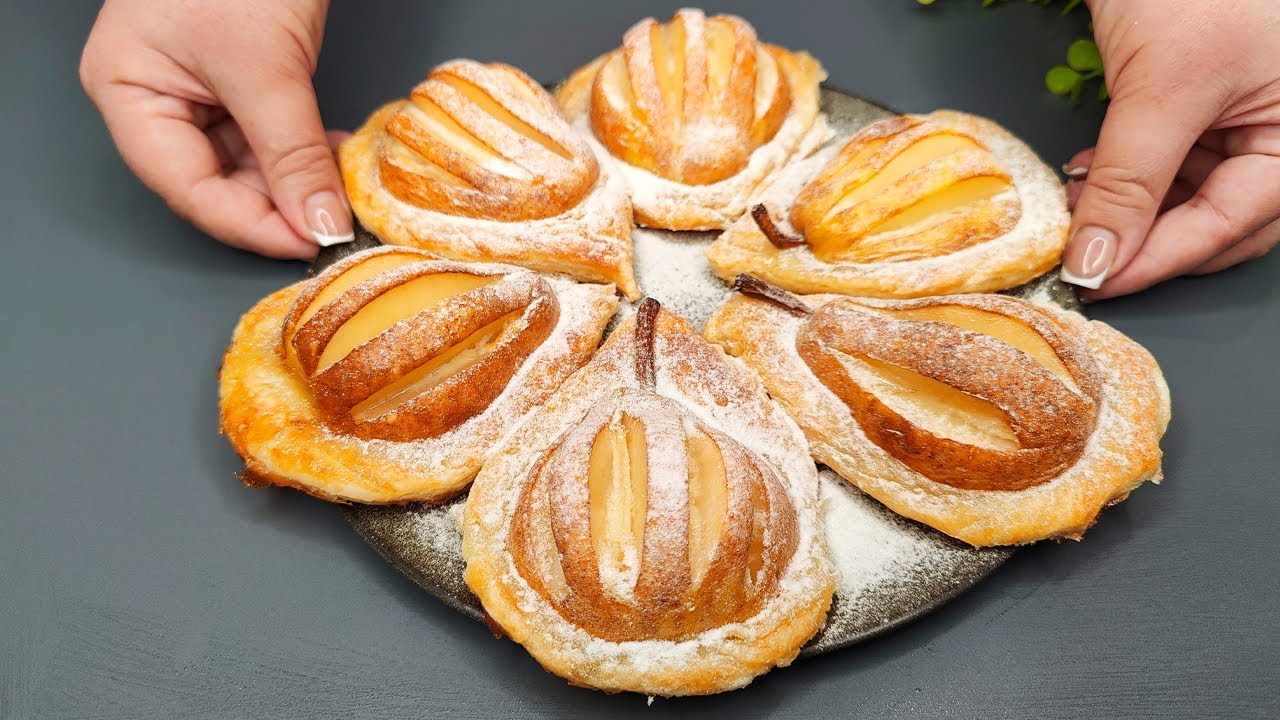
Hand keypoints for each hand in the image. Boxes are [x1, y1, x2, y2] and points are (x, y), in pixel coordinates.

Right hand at [79, 0, 351, 258]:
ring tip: (342, 183)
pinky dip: (304, 151)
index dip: (248, 225)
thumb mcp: (264, 66)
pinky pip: (270, 136)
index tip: (308, 242)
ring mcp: (197, 88)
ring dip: (298, 180)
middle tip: (333, 219)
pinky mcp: (240, 80)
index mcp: (126, 90)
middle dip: (279, 203)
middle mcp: (154, 96)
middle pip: (215, 182)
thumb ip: (292, 153)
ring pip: (249, 165)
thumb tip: (318, 223)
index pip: (185, 187)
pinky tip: (337, 154)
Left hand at [1061, 0, 1279, 298]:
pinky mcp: (1204, 99)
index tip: (1097, 283)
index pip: (1232, 225)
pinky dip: (1128, 174)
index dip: (1159, 260)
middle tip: (1086, 258)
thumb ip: (1131, 184)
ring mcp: (1247, 115)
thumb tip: (1100, 260)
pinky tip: (1090, 175)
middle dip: (1148, 241)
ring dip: (1130, 209)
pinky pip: (1172, 159)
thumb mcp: (1162, 89)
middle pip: (1220, 221)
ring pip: (1190, 195)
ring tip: (1079, 209)